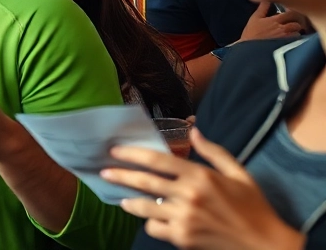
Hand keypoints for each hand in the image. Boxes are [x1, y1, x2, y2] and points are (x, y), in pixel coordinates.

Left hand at [101, 128, 304, 249]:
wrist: (266, 245)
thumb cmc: (254, 207)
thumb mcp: (239, 174)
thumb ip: (213, 151)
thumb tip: (193, 131)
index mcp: (201, 176)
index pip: (158, 160)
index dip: (133, 154)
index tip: (115, 151)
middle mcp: (189, 196)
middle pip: (145, 182)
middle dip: (120, 176)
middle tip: (104, 172)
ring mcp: (184, 219)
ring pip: (145, 207)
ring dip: (130, 202)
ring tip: (123, 198)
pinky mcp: (183, 239)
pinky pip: (154, 228)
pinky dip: (151, 224)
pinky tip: (151, 219)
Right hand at [239, 1, 303, 42]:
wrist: (249, 50)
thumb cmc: (251, 33)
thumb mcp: (254, 18)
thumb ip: (262, 8)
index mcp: (275, 20)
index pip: (291, 13)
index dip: (292, 13)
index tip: (290, 14)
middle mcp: (283, 28)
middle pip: (297, 23)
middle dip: (296, 23)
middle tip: (293, 24)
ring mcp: (286, 38)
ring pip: (298, 32)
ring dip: (296, 32)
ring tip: (292, 33)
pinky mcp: (287, 46)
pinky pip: (296, 41)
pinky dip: (295, 40)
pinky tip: (291, 40)